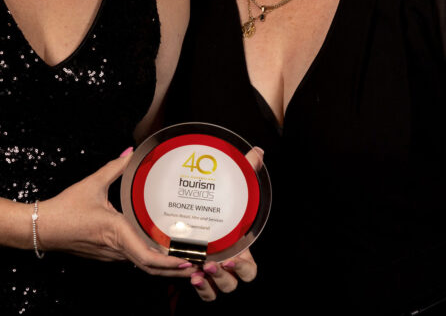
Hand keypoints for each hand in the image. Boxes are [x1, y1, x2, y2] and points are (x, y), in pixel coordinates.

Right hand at [37, 149, 193, 276]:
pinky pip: (132, 259)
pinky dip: (149, 260)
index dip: (170, 263)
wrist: (40, 228)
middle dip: (175, 269)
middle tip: (197, 265)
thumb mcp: (92, 184)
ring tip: (186, 260)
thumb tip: (130, 151)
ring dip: (163, 266)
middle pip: (150, 267)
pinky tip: (161, 252)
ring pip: (141, 264)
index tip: (187, 260)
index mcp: (116, 232)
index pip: (147, 257)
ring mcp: (110, 255)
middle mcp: (116, 249)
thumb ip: (114, 167)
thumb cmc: (65, 208)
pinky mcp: (105, 255)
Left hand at [189, 146, 263, 299]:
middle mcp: (228, 265)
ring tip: (200, 268)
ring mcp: (213, 273)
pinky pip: (204, 293)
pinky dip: (201, 288)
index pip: (250, 269)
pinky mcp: (196, 277)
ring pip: (219, 290)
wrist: (188, 215)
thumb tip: (257, 152)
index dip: (244, 266)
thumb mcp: (230, 190)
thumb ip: (245, 172)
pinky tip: (191, 275)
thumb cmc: (217, 206)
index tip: (233, 254)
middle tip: (213, 261)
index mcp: (240, 250)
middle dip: (226, 275)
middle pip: (234, 283)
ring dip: (211, 283)